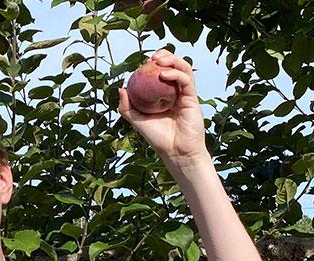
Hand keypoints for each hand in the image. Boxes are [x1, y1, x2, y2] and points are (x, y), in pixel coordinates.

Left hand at [118, 49, 208, 166]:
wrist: (175, 152)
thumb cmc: (158, 139)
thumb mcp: (137, 121)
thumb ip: (127, 107)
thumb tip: (121, 88)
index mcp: (165, 95)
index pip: (162, 72)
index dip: (155, 63)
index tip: (144, 62)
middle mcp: (176, 92)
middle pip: (175, 66)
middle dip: (165, 56)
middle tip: (152, 57)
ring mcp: (186, 94)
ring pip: (184, 69)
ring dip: (173, 60)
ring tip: (158, 60)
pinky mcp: (192, 98)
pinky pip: (186, 81)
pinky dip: (176, 74)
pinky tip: (164, 74)